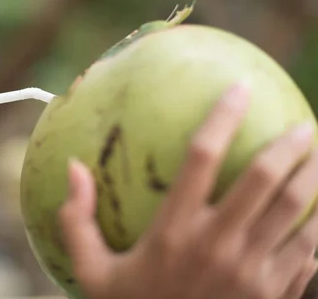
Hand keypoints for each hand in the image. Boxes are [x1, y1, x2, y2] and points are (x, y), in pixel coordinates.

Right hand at [59, 82, 317, 298]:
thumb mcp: (92, 272)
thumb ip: (77, 220)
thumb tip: (72, 168)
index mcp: (173, 232)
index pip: (201, 158)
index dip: (222, 117)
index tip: (240, 88)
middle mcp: (218, 246)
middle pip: (264, 180)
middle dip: (290, 145)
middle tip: (302, 124)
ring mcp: (253, 273)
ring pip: (297, 212)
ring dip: (315, 177)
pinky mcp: (276, 296)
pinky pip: (309, 251)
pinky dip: (317, 225)